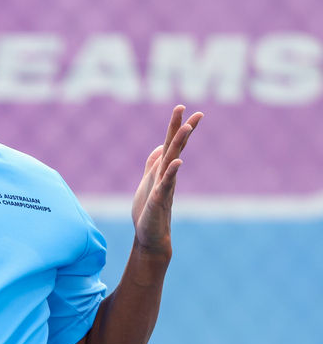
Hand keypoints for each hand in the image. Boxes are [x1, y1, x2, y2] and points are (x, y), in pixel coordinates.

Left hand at [131, 105, 202, 255]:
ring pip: (171, 161)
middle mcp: (166, 175)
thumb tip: (158, 147)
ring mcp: (164, 186)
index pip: (170, 144)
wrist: (149, 236)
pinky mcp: (158, 200)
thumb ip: (153, 164)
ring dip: (179, 145)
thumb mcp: (147, 182)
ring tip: (187, 128)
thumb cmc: (148, 210)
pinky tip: (177, 162)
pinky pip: (165, 184)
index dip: (175, 126)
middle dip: (182, 129)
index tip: (182, 107)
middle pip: (175, 148)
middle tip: (195, 112)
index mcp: (162, 170)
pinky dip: (171, 172)